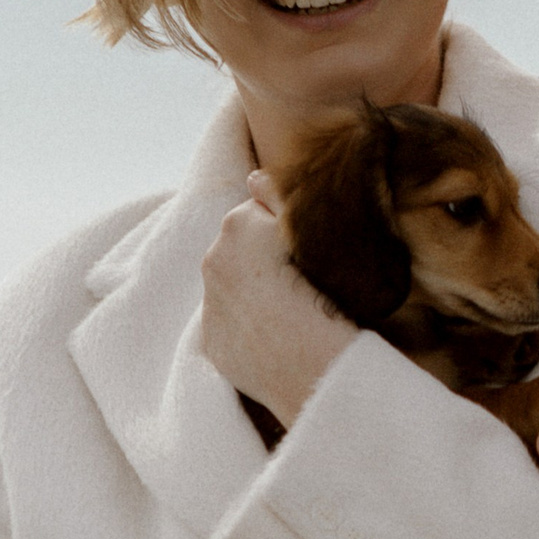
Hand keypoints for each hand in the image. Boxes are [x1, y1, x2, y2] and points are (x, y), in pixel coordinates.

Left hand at [200, 178, 355, 433]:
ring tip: (291, 314)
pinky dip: (248, 330)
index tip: (308, 253)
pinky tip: (277, 340)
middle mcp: (213, 259)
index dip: (286, 233)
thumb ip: (280, 195)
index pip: (260, 215)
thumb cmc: (326, 290)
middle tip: (302, 284)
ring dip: (255, 295)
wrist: (314, 361)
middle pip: (241, 251)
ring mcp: (211, 303)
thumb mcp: (312, 230)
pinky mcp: (212, 343)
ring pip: (234, 288)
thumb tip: (255, 177)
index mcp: (237, 225)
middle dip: (264, 263)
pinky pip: (231, 327)